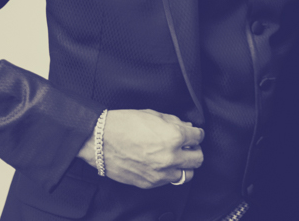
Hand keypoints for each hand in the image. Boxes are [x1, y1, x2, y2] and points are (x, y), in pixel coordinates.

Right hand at [78, 109, 203, 188]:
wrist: (99, 140)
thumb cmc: (124, 124)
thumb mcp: (153, 114)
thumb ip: (175, 122)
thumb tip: (187, 128)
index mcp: (174, 136)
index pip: (199, 137)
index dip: (196, 133)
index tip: (193, 133)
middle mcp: (170, 157)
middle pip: (198, 159)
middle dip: (194, 150)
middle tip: (187, 146)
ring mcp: (160, 173)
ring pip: (187, 174)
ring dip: (184, 165)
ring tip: (176, 158)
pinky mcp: (150, 183)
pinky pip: (169, 181)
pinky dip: (169, 173)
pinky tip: (162, 164)